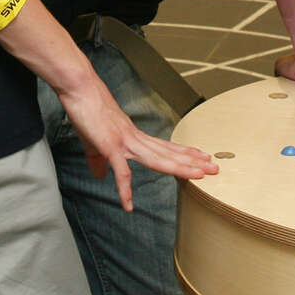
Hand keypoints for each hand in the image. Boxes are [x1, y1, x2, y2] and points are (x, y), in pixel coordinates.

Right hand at [59, 82, 217, 211]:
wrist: (80, 89)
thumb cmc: (87, 111)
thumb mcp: (94, 141)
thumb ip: (100, 161)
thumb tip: (102, 176)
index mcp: (134, 137)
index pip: (165, 148)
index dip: (184, 154)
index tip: (202, 159)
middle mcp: (135, 139)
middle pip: (168, 154)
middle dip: (192, 163)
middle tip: (214, 169)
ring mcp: (125, 142)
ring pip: (157, 159)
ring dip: (179, 168)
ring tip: (198, 176)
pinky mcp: (110, 146)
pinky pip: (121, 172)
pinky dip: (125, 189)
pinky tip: (128, 205)